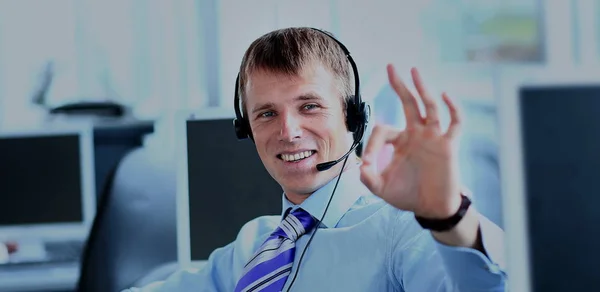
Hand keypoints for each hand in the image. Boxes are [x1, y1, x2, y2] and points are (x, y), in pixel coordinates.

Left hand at [360, 65, 461, 218]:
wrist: (430, 208)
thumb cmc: (407, 195)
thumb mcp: (381, 188)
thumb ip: (368, 178)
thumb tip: (361, 164)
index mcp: (399, 141)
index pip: (383, 129)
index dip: (372, 144)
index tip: (369, 162)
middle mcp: (416, 134)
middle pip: (408, 103)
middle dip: (399, 85)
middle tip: (391, 66)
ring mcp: (433, 137)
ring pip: (429, 107)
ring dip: (422, 88)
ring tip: (414, 71)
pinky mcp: (448, 145)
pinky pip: (454, 122)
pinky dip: (452, 108)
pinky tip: (444, 95)